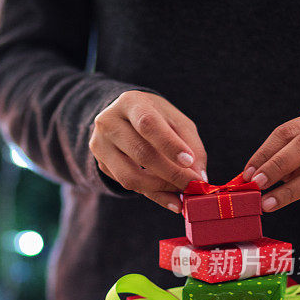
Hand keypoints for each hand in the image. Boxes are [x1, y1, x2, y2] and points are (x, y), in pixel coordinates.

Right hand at [89, 90, 206, 211]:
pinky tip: (168, 197)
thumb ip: (191, 145)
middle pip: (140, 153)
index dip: (169, 145)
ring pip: (129, 176)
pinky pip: (127, 185)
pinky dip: (152, 194)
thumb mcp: (176, 121)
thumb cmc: (156, 119)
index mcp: (130, 103)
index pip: (148, 124)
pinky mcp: (100, 164)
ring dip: (160, 188)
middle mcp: (108, 122)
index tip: (189, 162)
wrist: (124, 120)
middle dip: (171, 173)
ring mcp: (100, 145)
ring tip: (181, 193)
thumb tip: (199, 177)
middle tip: (193, 185)